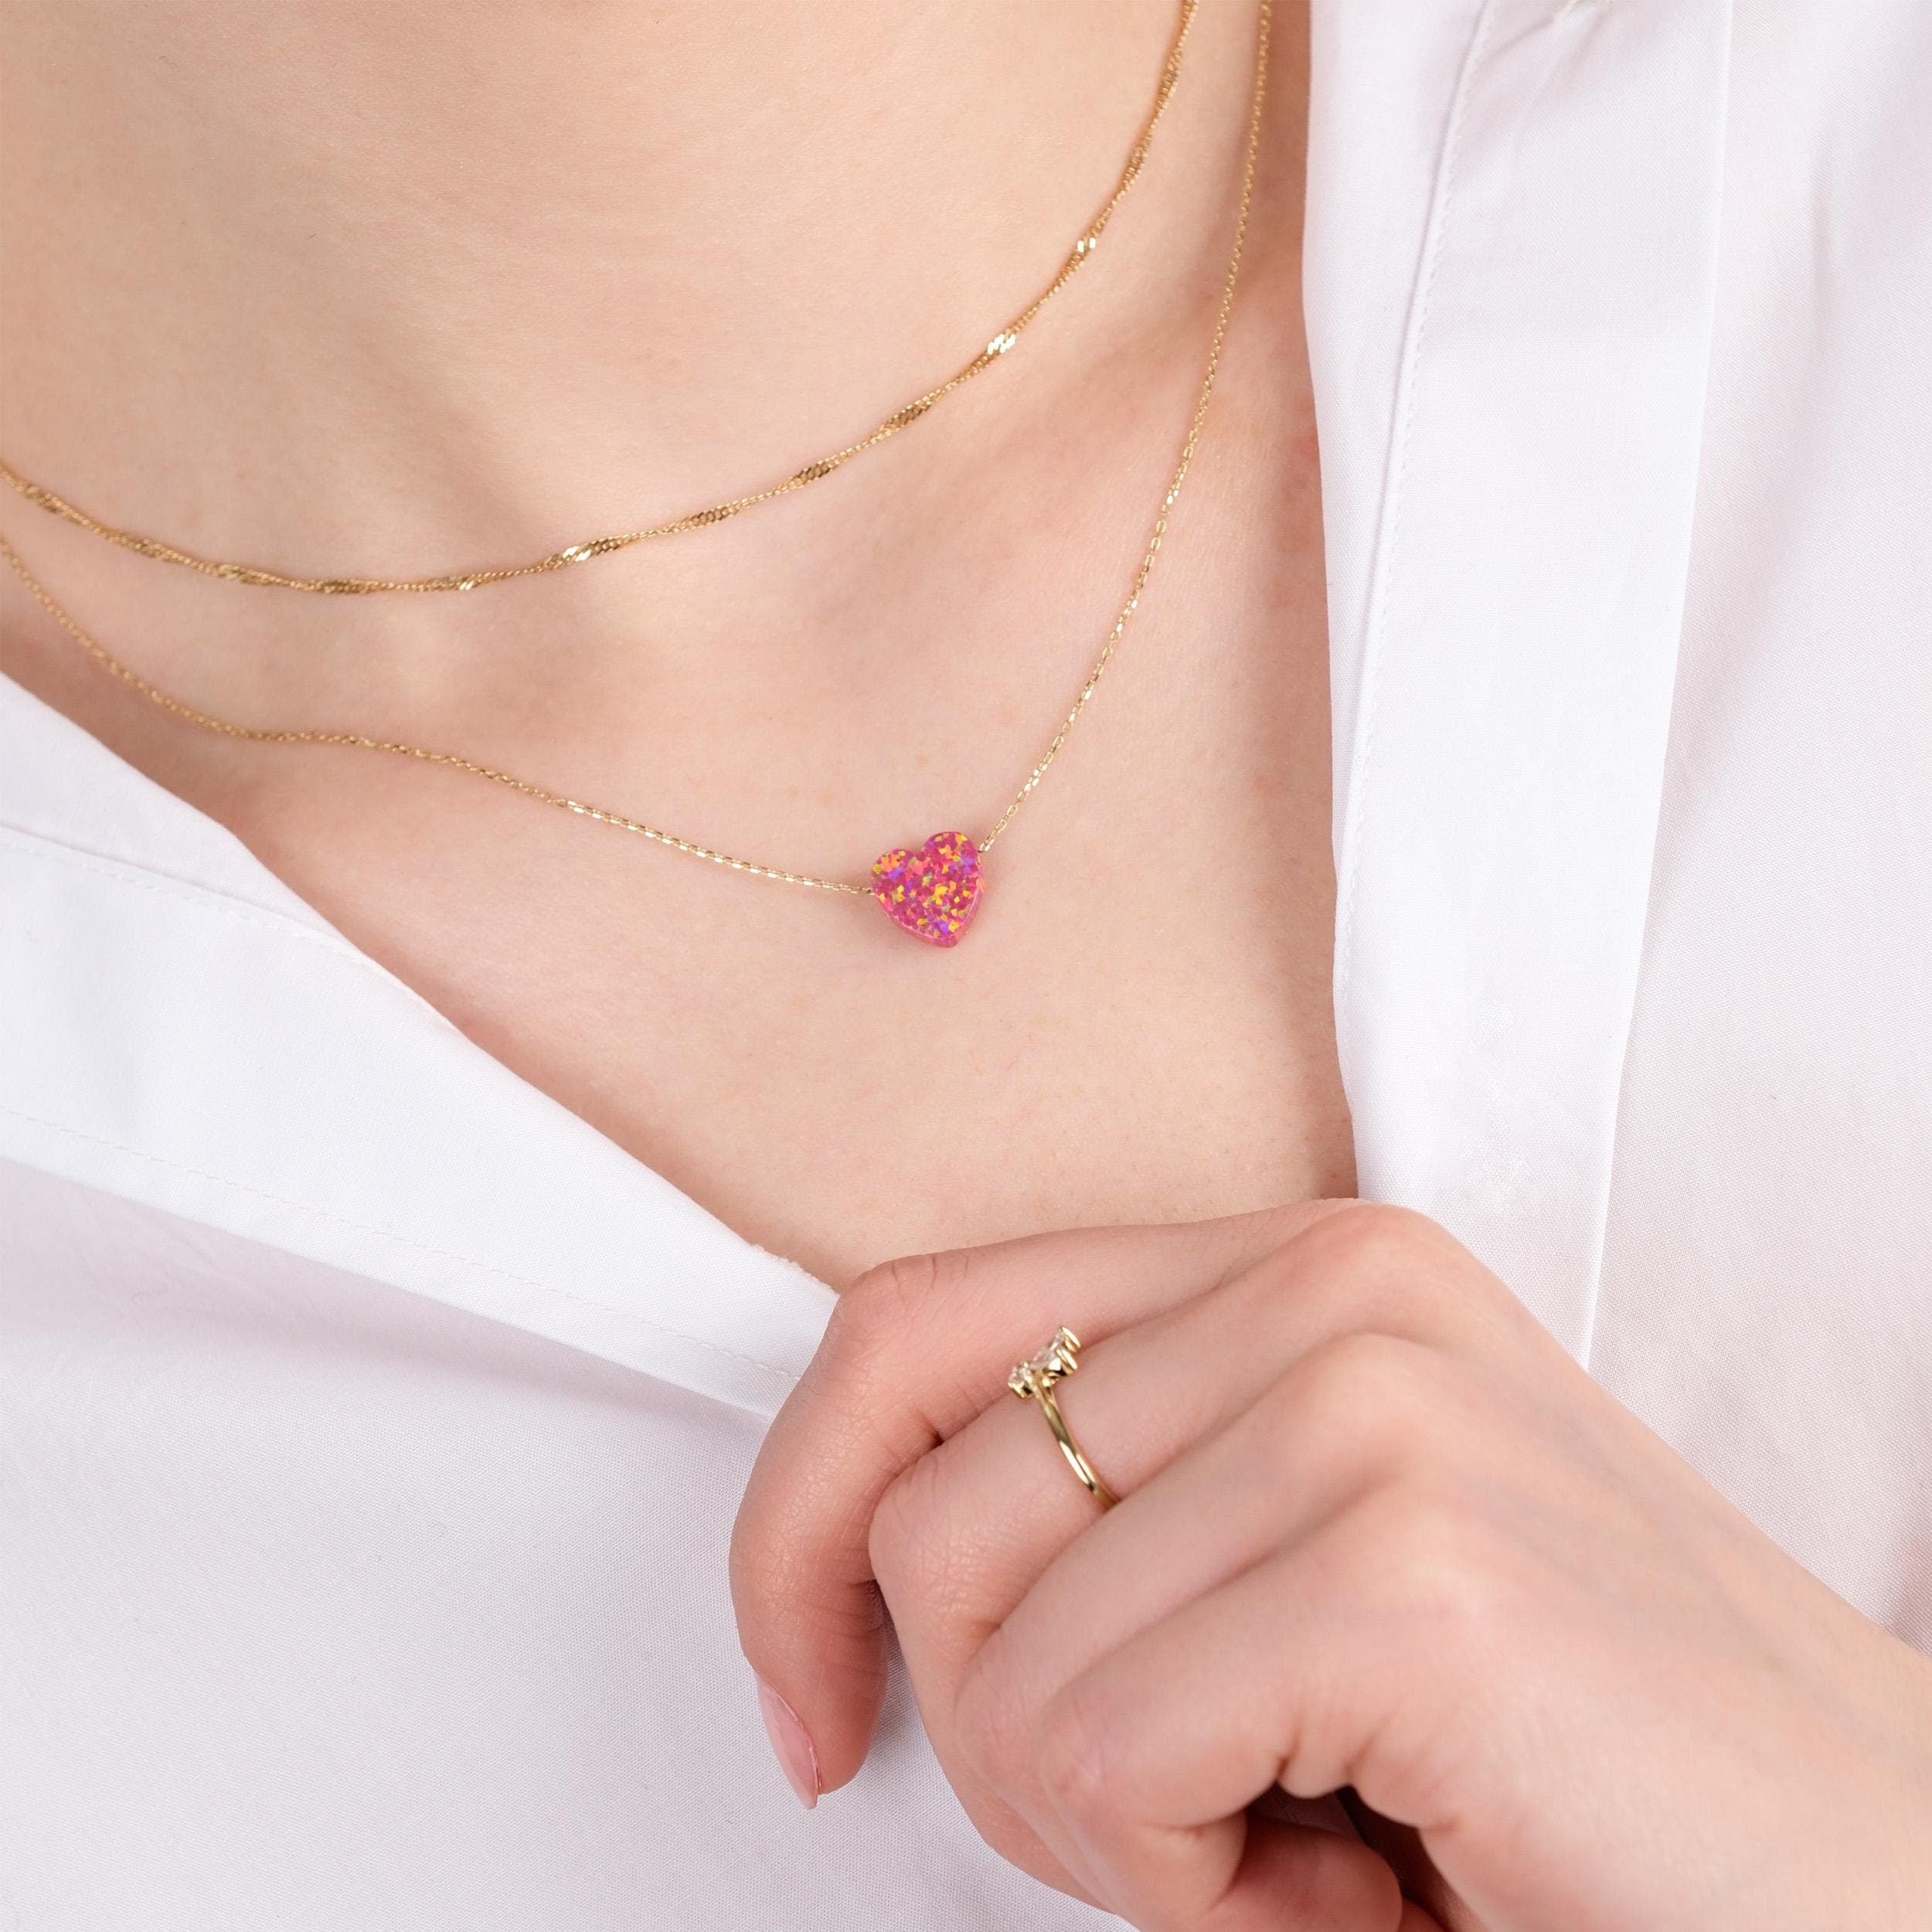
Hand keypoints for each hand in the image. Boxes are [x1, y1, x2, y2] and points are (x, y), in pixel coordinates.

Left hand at [731, 1203, 1931, 1930]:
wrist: (1868, 1884)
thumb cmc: (1549, 1750)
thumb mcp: (1291, 1559)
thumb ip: (1112, 1500)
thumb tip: (844, 1578)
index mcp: (1291, 1263)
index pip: (908, 1324)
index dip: (794, 1523)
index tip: (809, 1707)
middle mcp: (1325, 1291)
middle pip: (926, 1518)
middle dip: (989, 1734)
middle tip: (1185, 1823)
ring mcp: (1369, 1411)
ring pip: (997, 1661)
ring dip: (1109, 1833)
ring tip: (1306, 1841)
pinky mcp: (1407, 1572)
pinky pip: (1101, 1757)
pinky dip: (1193, 1894)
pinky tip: (1363, 1885)